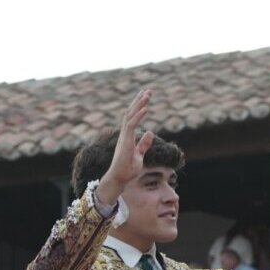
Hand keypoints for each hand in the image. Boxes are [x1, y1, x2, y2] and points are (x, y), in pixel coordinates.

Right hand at [96, 90, 153, 205]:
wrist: (119, 179)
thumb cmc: (127, 169)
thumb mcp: (139, 154)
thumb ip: (144, 144)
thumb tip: (150, 133)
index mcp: (128, 136)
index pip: (133, 117)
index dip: (139, 107)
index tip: (145, 97)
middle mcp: (124, 134)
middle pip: (131, 113)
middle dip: (139, 101)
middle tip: (148, 90)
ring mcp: (124, 137)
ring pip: (130, 116)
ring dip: (139, 105)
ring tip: (147, 94)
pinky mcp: (125, 142)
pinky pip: (131, 125)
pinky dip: (138, 116)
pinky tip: (145, 108)